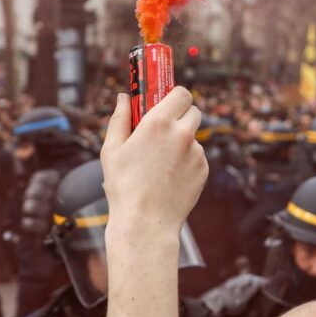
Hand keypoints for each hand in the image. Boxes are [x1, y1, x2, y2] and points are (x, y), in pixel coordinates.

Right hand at [100, 87, 206, 240]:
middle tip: (165, 129)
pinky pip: (197, 157)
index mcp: (159, 123)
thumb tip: (123, 97)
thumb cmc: (124, 186)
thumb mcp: (112, 149)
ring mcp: (196, 153)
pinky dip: (187, 161)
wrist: (146, 223)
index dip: (175, 96)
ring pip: (194, 137)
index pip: (182, 93)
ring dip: (183, 141)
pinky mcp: (203, 170)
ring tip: (161, 162)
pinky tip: (169, 176)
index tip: (167, 102)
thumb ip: (120, 118)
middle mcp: (182, 134)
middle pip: (193, 110)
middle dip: (182, 115)